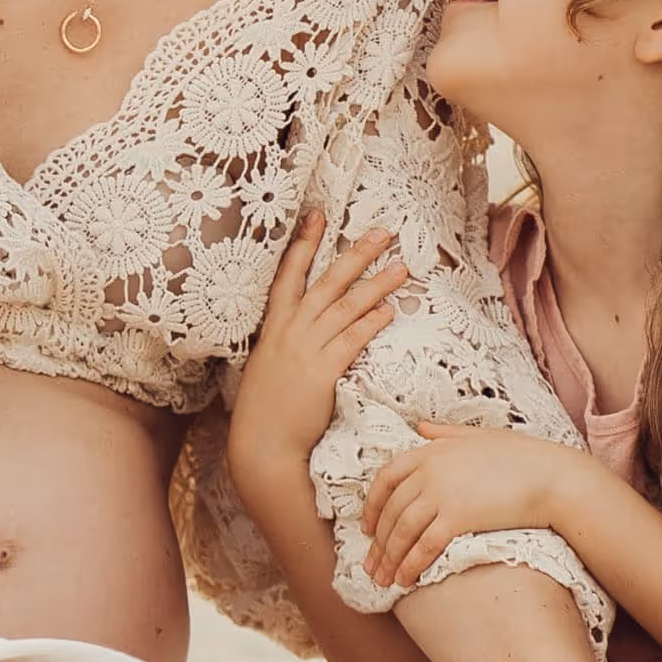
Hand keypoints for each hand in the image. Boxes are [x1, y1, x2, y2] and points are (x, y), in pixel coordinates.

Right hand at [227, 211, 409, 492]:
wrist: (261, 445)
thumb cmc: (265, 410)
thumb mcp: (266, 366)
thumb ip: (283, 342)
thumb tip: (301, 328)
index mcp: (273, 326)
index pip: (288, 274)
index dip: (304, 243)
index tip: (318, 215)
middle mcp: (288, 331)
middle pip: (326, 282)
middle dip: (356, 254)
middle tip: (383, 232)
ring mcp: (304, 350)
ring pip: (344, 307)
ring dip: (374, 285)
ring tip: (401, 268)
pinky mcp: (321, 372)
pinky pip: (350, 341)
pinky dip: (370, 324)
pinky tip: (388, 311)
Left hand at [360, 423, 557, 590]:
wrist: (552, 477)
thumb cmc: (521, 457)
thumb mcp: (477, 436)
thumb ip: (444, 433)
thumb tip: (420, 428)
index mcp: (429, 450)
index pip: (385, 479)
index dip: (372, 506)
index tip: (367, 528)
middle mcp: (428, 471)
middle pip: (390, 512)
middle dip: (377, 543)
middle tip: (371, 566)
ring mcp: (441, 494)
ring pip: (402, 532)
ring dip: (389, 560)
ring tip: (384, 581)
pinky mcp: (457, 518)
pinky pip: (424, 546)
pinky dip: (411, 566)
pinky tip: (407, 581)